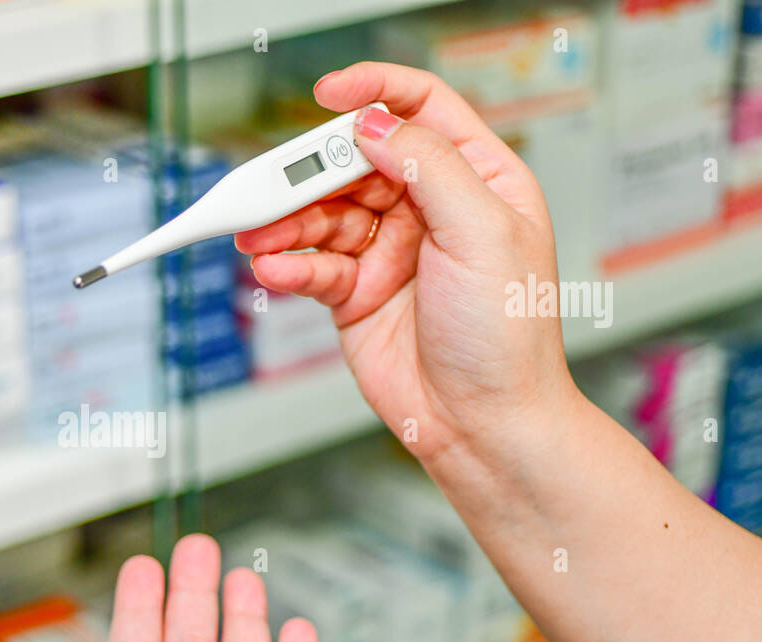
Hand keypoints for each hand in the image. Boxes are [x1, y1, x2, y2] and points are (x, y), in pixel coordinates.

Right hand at [236, 61, 578, 465]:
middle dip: (312, 172)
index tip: (327, 92)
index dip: (375, 91)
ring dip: (288, 223)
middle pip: (356, 161)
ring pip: (324, 213)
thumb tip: (374, 123)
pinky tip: (276, 272)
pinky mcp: (355, 293)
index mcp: (477, 179)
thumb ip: (429, 166)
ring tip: (260, 238)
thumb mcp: (482, 232)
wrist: (483, 423)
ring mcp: (389, 250)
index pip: (422, 110)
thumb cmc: (507, 336)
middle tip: (273, 186)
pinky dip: (290, 267)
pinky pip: (313, 265)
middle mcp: (430, 208)